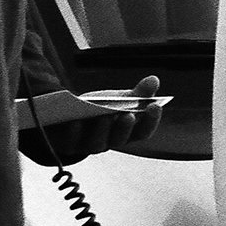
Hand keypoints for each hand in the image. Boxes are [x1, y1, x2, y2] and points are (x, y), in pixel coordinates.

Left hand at [22, 76, 163, 166]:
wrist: (70, 118)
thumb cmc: (101, 108)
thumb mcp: (119, 99)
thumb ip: (138, 93)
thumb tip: (154, 80)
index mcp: (127, 133)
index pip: (143, 132)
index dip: (151, 120)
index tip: (155, 106)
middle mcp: (110, 143)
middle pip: (120, 140)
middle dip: (124, 127)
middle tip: (128, 115)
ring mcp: (90, 146)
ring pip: (97, 143)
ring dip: (100, 130)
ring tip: (102, 115)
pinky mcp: (70, 146)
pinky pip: (72, 142)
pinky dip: (74, 132)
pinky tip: (75, 120)